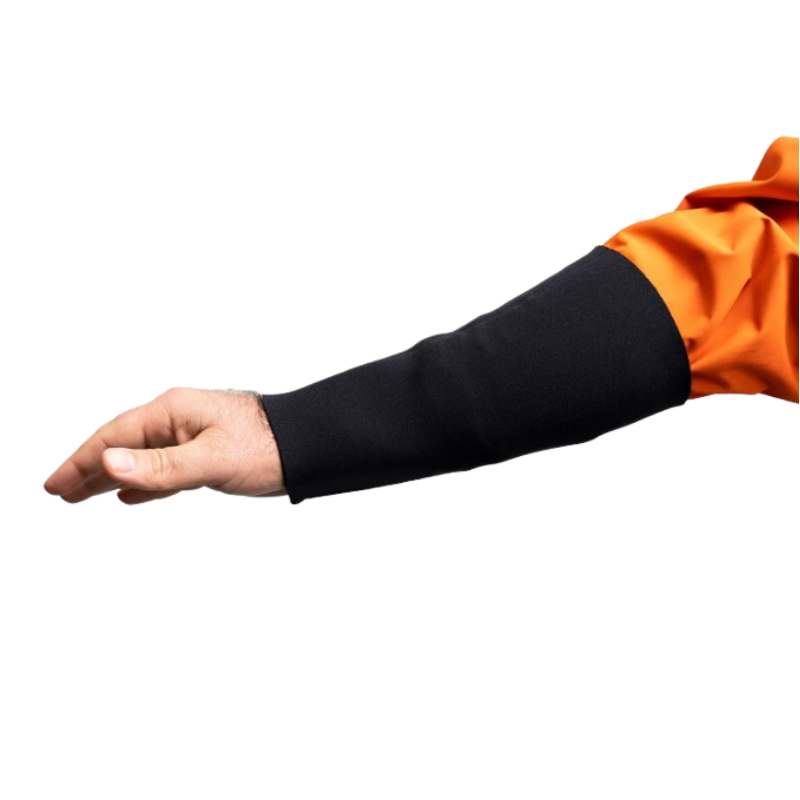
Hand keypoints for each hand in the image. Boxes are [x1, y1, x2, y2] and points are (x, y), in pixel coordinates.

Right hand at [43, 386, 284, 504]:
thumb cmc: (265, 448)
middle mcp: (177, 419)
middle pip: (121, 446)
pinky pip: (163, 469)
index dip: (80, 462)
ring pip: (139, 459)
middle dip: (87, 470)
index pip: (113, 438)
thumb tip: (108, 465)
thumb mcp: (211, 461)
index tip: (52, 485)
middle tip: (56, 493)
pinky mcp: (206, 453)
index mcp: (172, 412)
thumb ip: (160, 467)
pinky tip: (129, 496)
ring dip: (110, 478)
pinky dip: (143, 483)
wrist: (308, 448)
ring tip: (80, 497)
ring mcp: (191, 435)